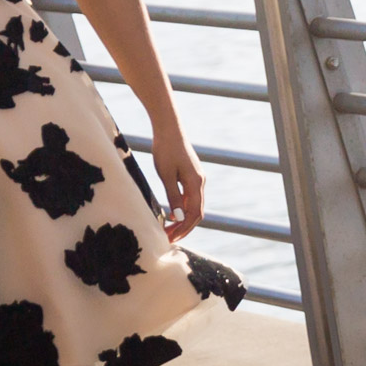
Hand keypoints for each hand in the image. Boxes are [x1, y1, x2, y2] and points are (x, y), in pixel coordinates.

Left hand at [151, 124, 204, 242]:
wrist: (169, 127)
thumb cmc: (165, 149)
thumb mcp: (166, 175)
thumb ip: (173, 196)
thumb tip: (178, 218)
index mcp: (196, 183)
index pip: (194, 214)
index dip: (184, 229)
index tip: (171, 238)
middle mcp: (200, 182)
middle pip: (196, 212)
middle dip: (184, 227)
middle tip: (169, 238)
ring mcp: (197, 178)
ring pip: (194, 205)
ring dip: (183, 219)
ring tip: (170, 228)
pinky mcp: (191, 174)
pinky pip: (190, 196)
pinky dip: (183, 208)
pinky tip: (172, 213)